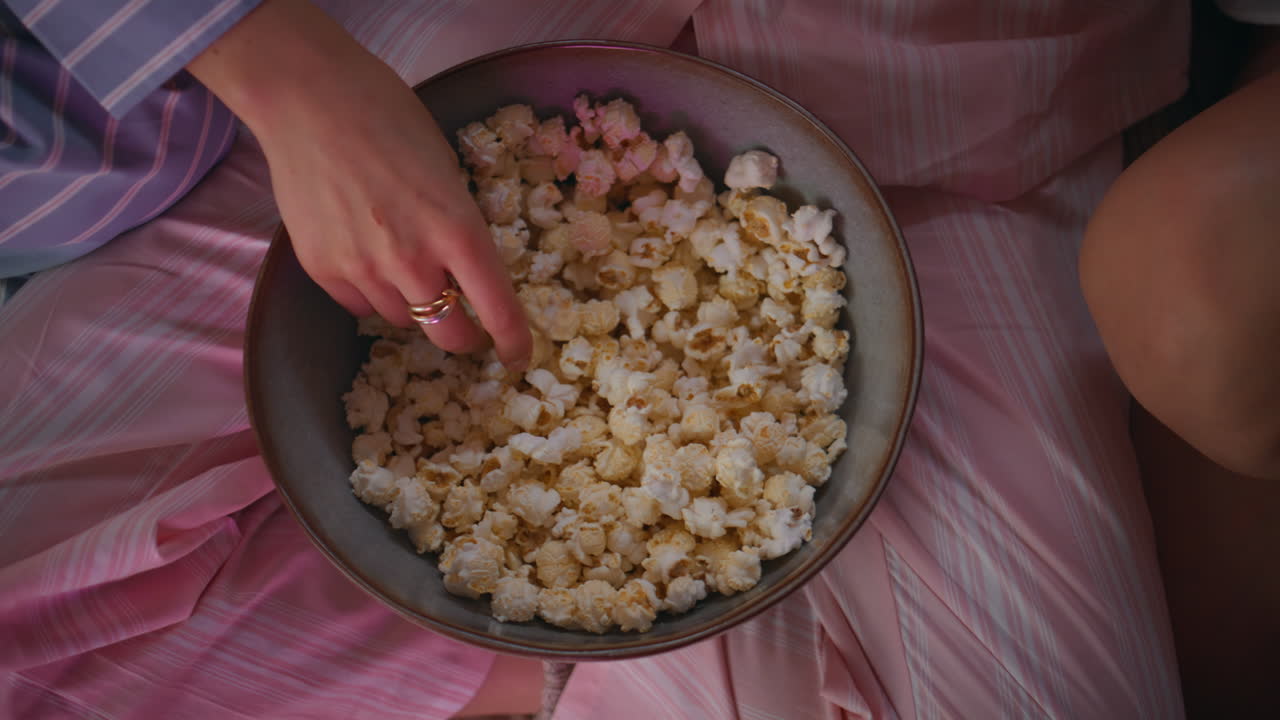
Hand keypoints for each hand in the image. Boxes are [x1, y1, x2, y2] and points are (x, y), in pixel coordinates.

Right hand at [188, 0, 530, 369]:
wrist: (308, 97)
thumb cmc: (388, 117)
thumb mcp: (447, 171)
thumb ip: (458, 226)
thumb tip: (463, 267)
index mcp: (458, 230)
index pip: (498, 310)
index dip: (512, 341)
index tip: (517, 355)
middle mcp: (413, 260)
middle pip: (449, 334)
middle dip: (462, 335)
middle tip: (463, 322)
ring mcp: (364, 269)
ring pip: (402, 320)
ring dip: (412, 304)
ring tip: (399, 259)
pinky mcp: (322, 269)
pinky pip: (359, 305)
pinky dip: (370, 292)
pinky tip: (364, 253)